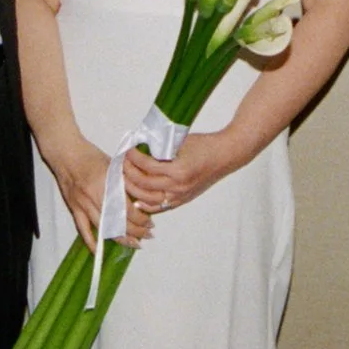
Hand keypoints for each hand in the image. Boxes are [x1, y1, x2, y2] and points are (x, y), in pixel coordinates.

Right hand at [48, 136, 152, 250]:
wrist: (65, 152)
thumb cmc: (89, 155)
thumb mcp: (113, 164)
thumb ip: (125, 181)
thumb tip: (142, 197)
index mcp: (106, 182)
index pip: (127, 208)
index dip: (141, 219)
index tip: (150, 222)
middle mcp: (94, 195)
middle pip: (118, 220)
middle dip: (135, 231)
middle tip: (148, 235)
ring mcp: (82, 203)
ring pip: (103, 227)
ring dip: (120, 237)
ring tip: (134, 243)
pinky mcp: (73, 207)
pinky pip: (82, 229)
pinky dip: (91, 242)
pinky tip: (99, 252)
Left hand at [123, 133, 239, 220]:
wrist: (226, 155)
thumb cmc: (205, 145)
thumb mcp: (181, 142)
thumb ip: (161, 148)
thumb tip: (140, 148)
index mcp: (178, 170)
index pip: (147, 166)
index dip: (134, 158)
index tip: (127, 150)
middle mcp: (178, 186)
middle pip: (144, 184)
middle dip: (129, 173)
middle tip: (122, 163)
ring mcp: (180, 196)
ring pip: (148, 199)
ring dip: (133, 189)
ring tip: (126, 178)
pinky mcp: (182, 200)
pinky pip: (160, 207)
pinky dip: (146, 204)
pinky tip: (136, 198)